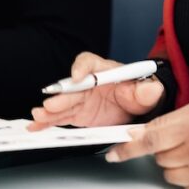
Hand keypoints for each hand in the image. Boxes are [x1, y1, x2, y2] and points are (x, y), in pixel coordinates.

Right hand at [28, 52, 164, 129]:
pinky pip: (60, 117)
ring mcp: (81, 100)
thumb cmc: (138, 92)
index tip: (77, 77)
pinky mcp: (78, 114)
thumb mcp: (146, 92)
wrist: (137, 106)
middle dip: (62, 96)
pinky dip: (47, 122)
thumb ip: (147, 91)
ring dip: (49, 110)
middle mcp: (88, 84)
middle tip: (51, 104)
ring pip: (63, 103)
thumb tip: (152, 89)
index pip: (89, 63)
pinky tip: (36, 126)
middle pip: (72, 87)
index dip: (81, 68)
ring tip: (38, 116)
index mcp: (104, 71)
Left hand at [105, 103, 188, 188]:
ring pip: (168, 174)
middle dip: (166, 150)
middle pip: (158, 158)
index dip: (127, 148)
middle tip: (186, 141)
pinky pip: (184, 186)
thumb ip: (169, 122)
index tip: (114, 153)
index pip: (149, 139)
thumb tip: (141, 134)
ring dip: (177, 164)